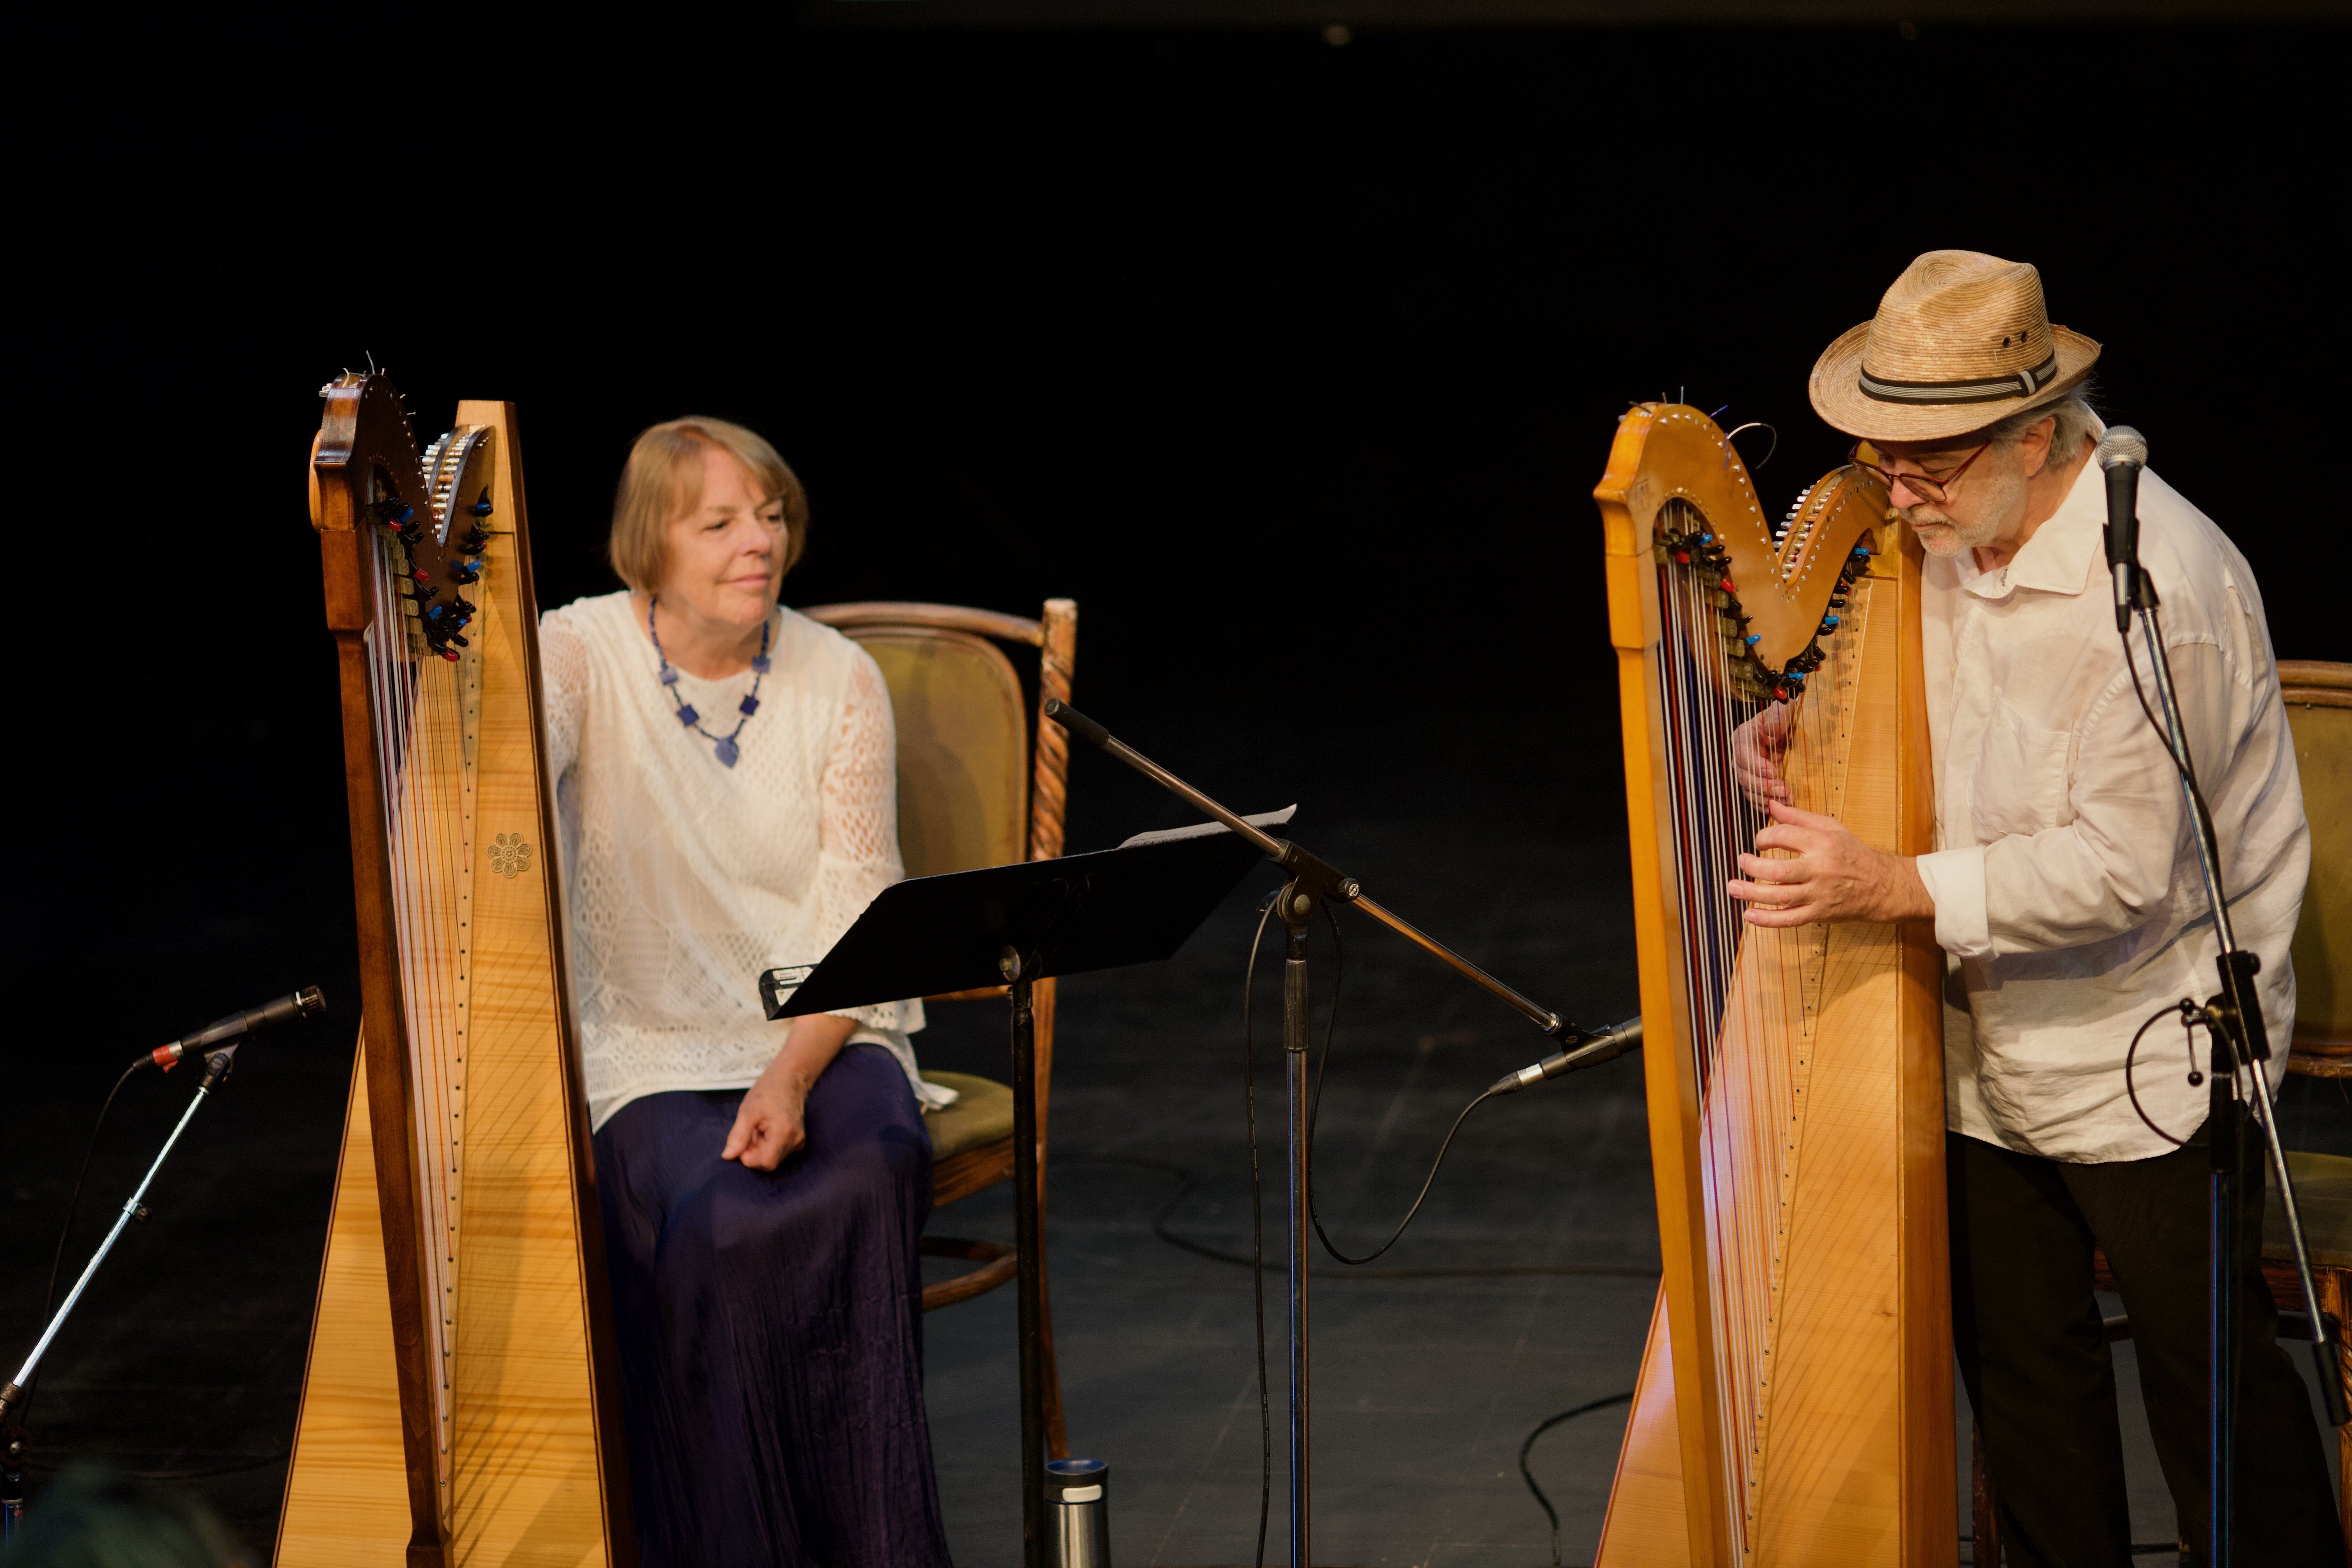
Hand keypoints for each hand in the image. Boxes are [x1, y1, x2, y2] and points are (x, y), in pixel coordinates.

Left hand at [722, 1056, 812, 1169]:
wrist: (789, 1079)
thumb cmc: (767, 1092)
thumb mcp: (747, 1111)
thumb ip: (738, 1136)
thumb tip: (727, 1156)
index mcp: (784, 1133)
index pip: (766, 1162)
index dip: (749, 1158)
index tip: (742, 1143)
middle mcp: (795, 1140)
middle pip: (770, 1163)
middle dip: (754, 1154)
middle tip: (748, 1135)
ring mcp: (799, 1141)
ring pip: (774, 1159)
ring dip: (761, 1151)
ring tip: (757, 1131)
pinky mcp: (799, 1141)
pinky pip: (780, 1154)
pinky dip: (769, 1147)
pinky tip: (765, 1133)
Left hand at [1726, 800, 1933, 927]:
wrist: (1880, 886)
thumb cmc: (1853, 854)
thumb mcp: (1831, 827)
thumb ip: (1799, 817)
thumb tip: (1771, 804)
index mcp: (1822, 843)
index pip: (1783, 836)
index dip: (1764, 837)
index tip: (1760, 841)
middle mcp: (1819, 869)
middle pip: (1777, 871)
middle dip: (1752, 866)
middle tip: (1741, 861)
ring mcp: (1818, 894)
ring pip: (1779, 896)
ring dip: (1751, 893)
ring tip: (1732, 887)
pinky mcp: (1818, 913)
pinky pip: (1789, 919)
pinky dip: (1767, 920)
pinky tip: (1749, 915)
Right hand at [1732, 702, 1794, 807]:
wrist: (1787, 724)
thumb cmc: (1783, 714)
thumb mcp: (1783, 709)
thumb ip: (1779, 716)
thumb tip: (1771, 729)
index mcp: (1744, 736)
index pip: (1744, 754)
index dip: (1756, 765)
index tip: (1773, 771)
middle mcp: (1742, 755)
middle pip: (1744, 776)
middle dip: (1763, 786)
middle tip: (1783, 789)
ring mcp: (1749, 770)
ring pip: (1749, 790)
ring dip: (1766, 798)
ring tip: (1787, 798)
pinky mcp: (1758, 780)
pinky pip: (1756, 797)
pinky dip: (1766, 804)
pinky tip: (1782, 805)